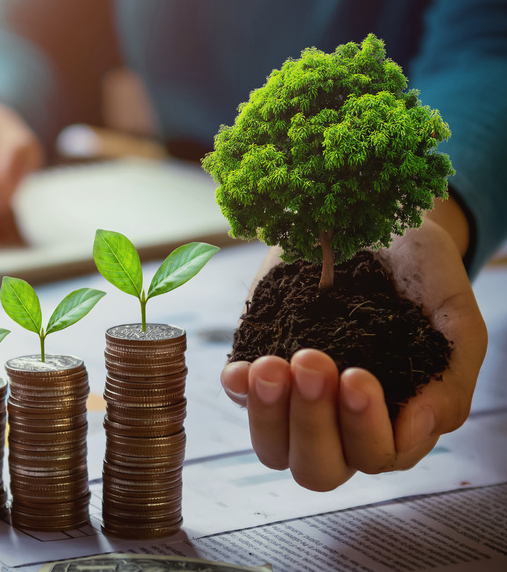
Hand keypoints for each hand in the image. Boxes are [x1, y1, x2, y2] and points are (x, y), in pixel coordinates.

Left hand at [220, 199, 486, 490]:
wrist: (377, 223)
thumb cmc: (422, 277)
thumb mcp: (453, 320)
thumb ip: (450, 380)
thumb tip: (418, 432)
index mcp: (393, 419)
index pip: (376, 454)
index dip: (363, 428)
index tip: (356, 375)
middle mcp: (340, 421)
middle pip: (318, 468)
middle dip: (312, 423)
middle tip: (313, 362)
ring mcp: (295, 398)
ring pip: (273, 447)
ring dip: (269, 413)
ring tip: (272, 364)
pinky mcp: (261, 365)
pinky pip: (239, 396)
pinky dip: (239, 389)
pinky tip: (243, 367)